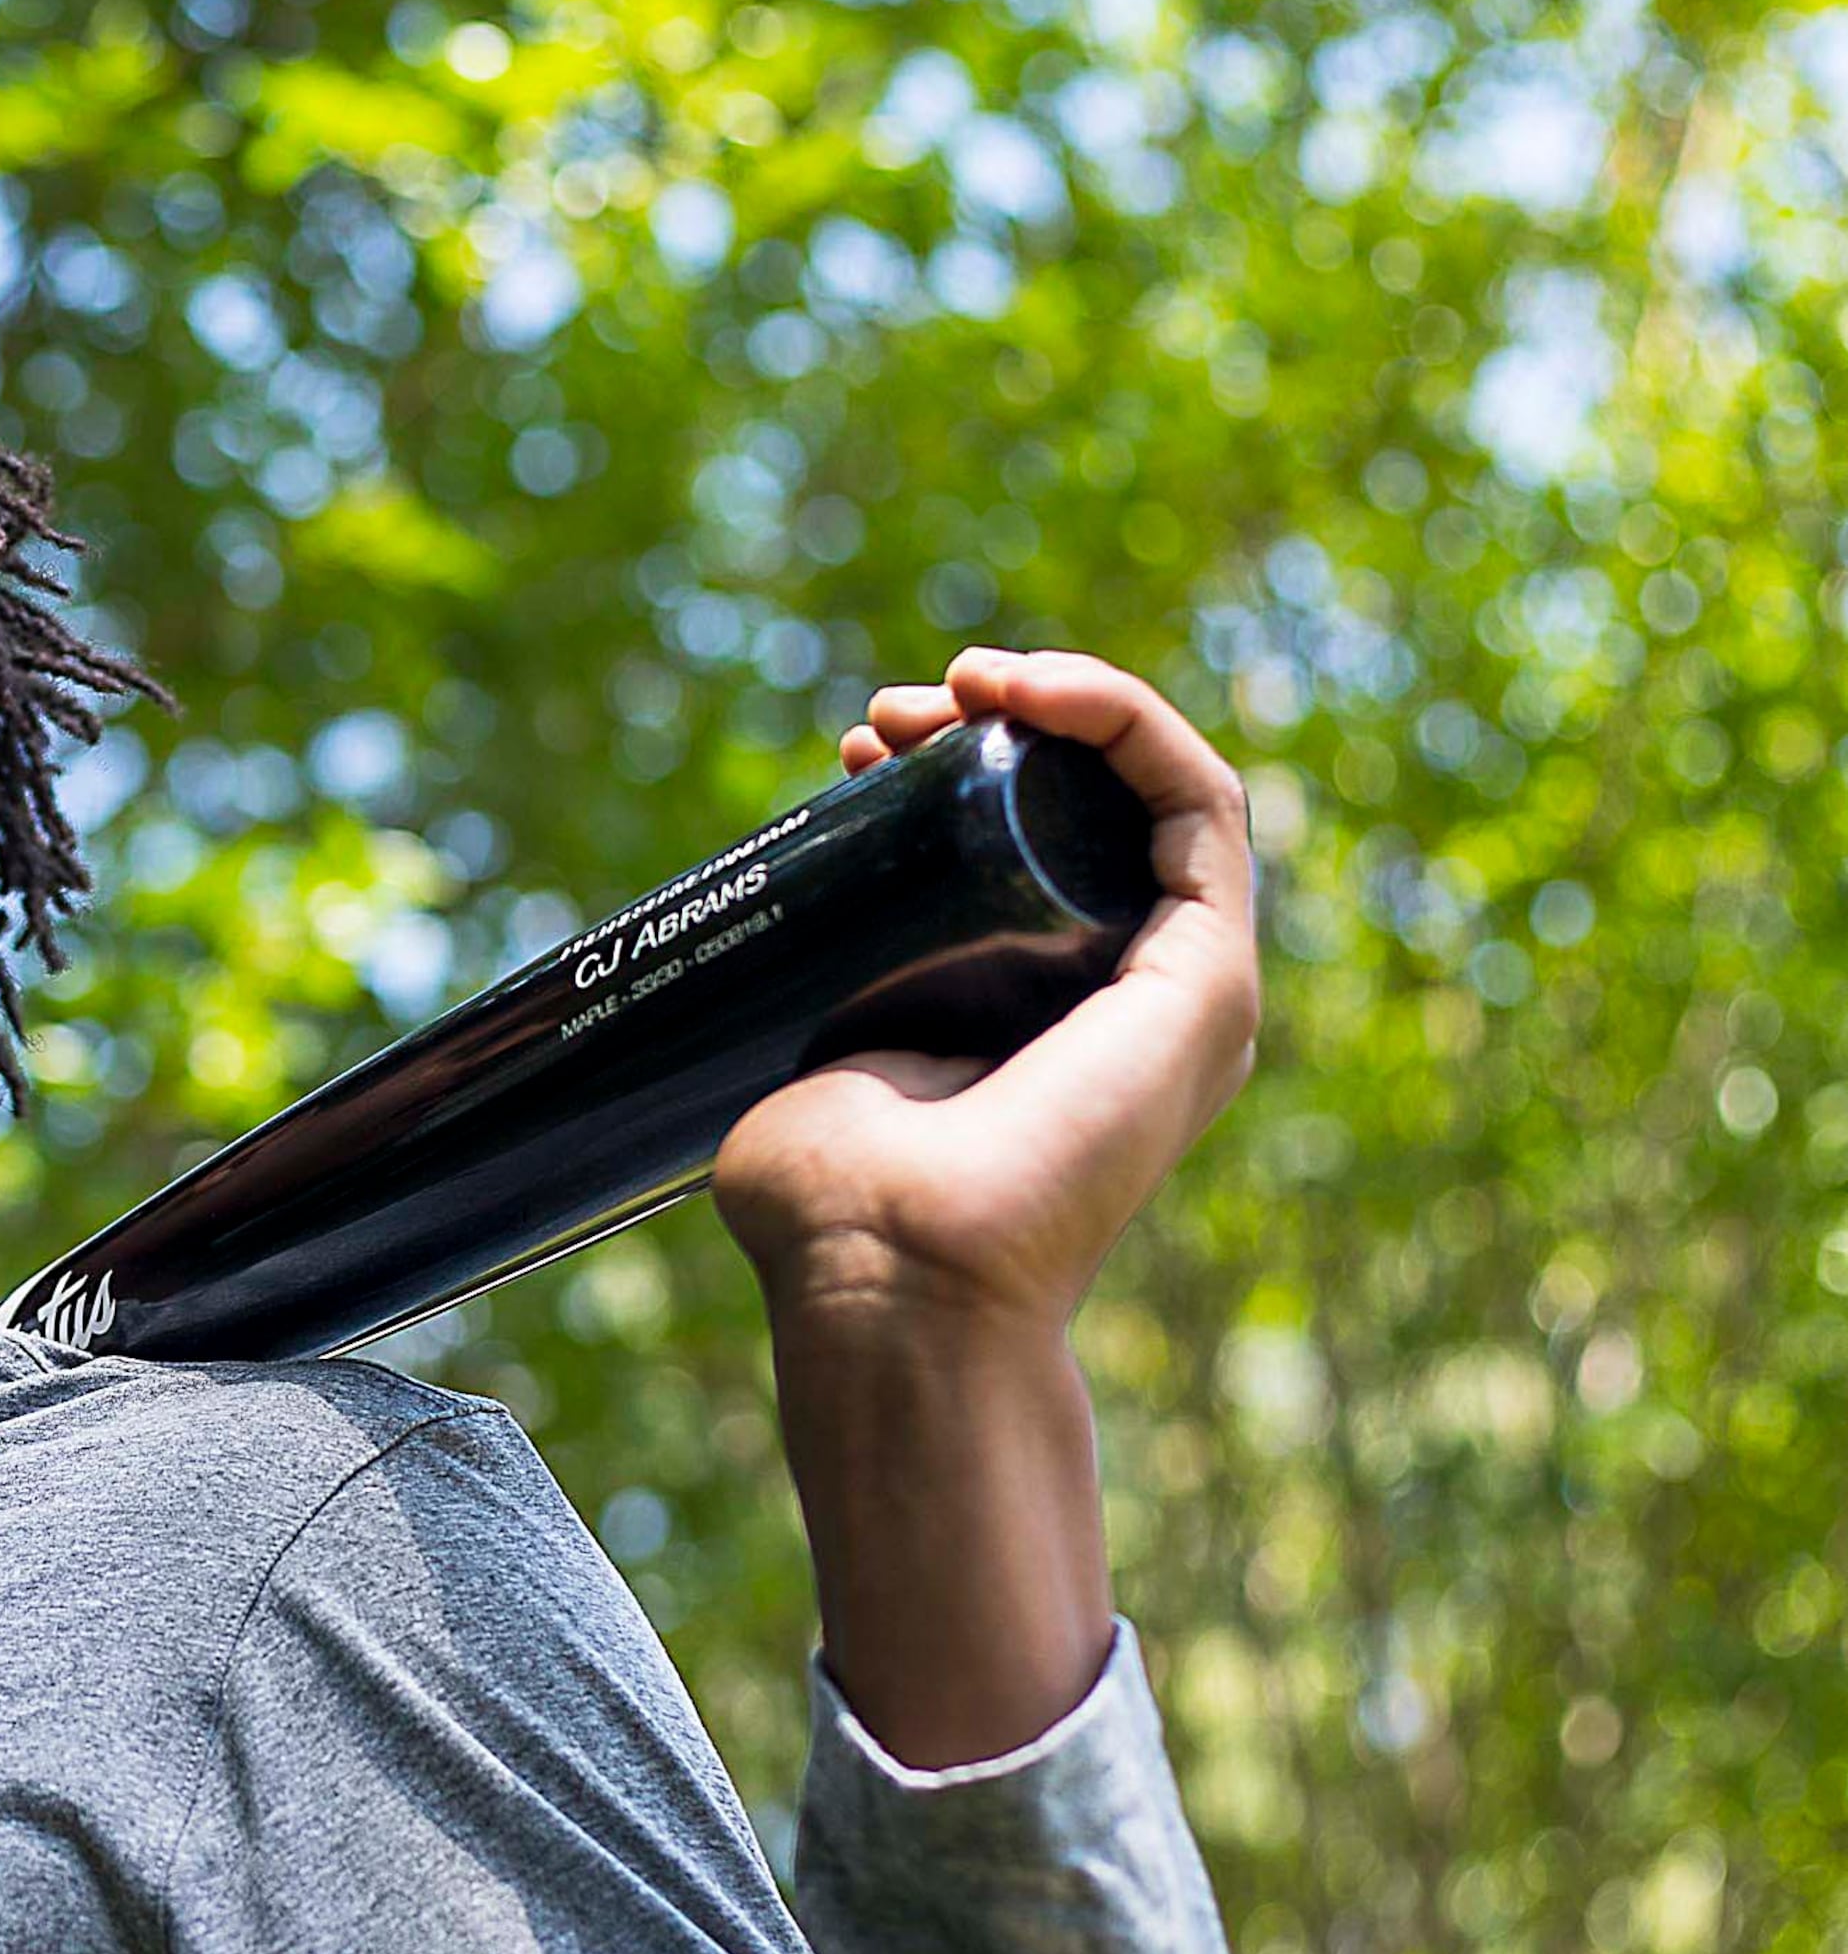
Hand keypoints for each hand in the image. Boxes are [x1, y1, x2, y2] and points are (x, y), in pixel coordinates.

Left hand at [711, 647, 1258, 1765]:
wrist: (886, 1269)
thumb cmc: (831, 1202)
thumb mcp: (822, 1059)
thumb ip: (815, 1016)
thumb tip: (746, 953)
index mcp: (1051, 1017)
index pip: (1035, 847)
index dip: (951, 772)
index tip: (853, 747)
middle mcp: (1131, 1001)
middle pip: (1089, 809)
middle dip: (990, 728)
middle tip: (881, 720)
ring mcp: (1182, 989)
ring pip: (1149, 788)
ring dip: (1063, 704)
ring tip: (953, 684)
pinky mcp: (1208, 976)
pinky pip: (1200, 802)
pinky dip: (1127, 720)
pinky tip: (1037, 688)